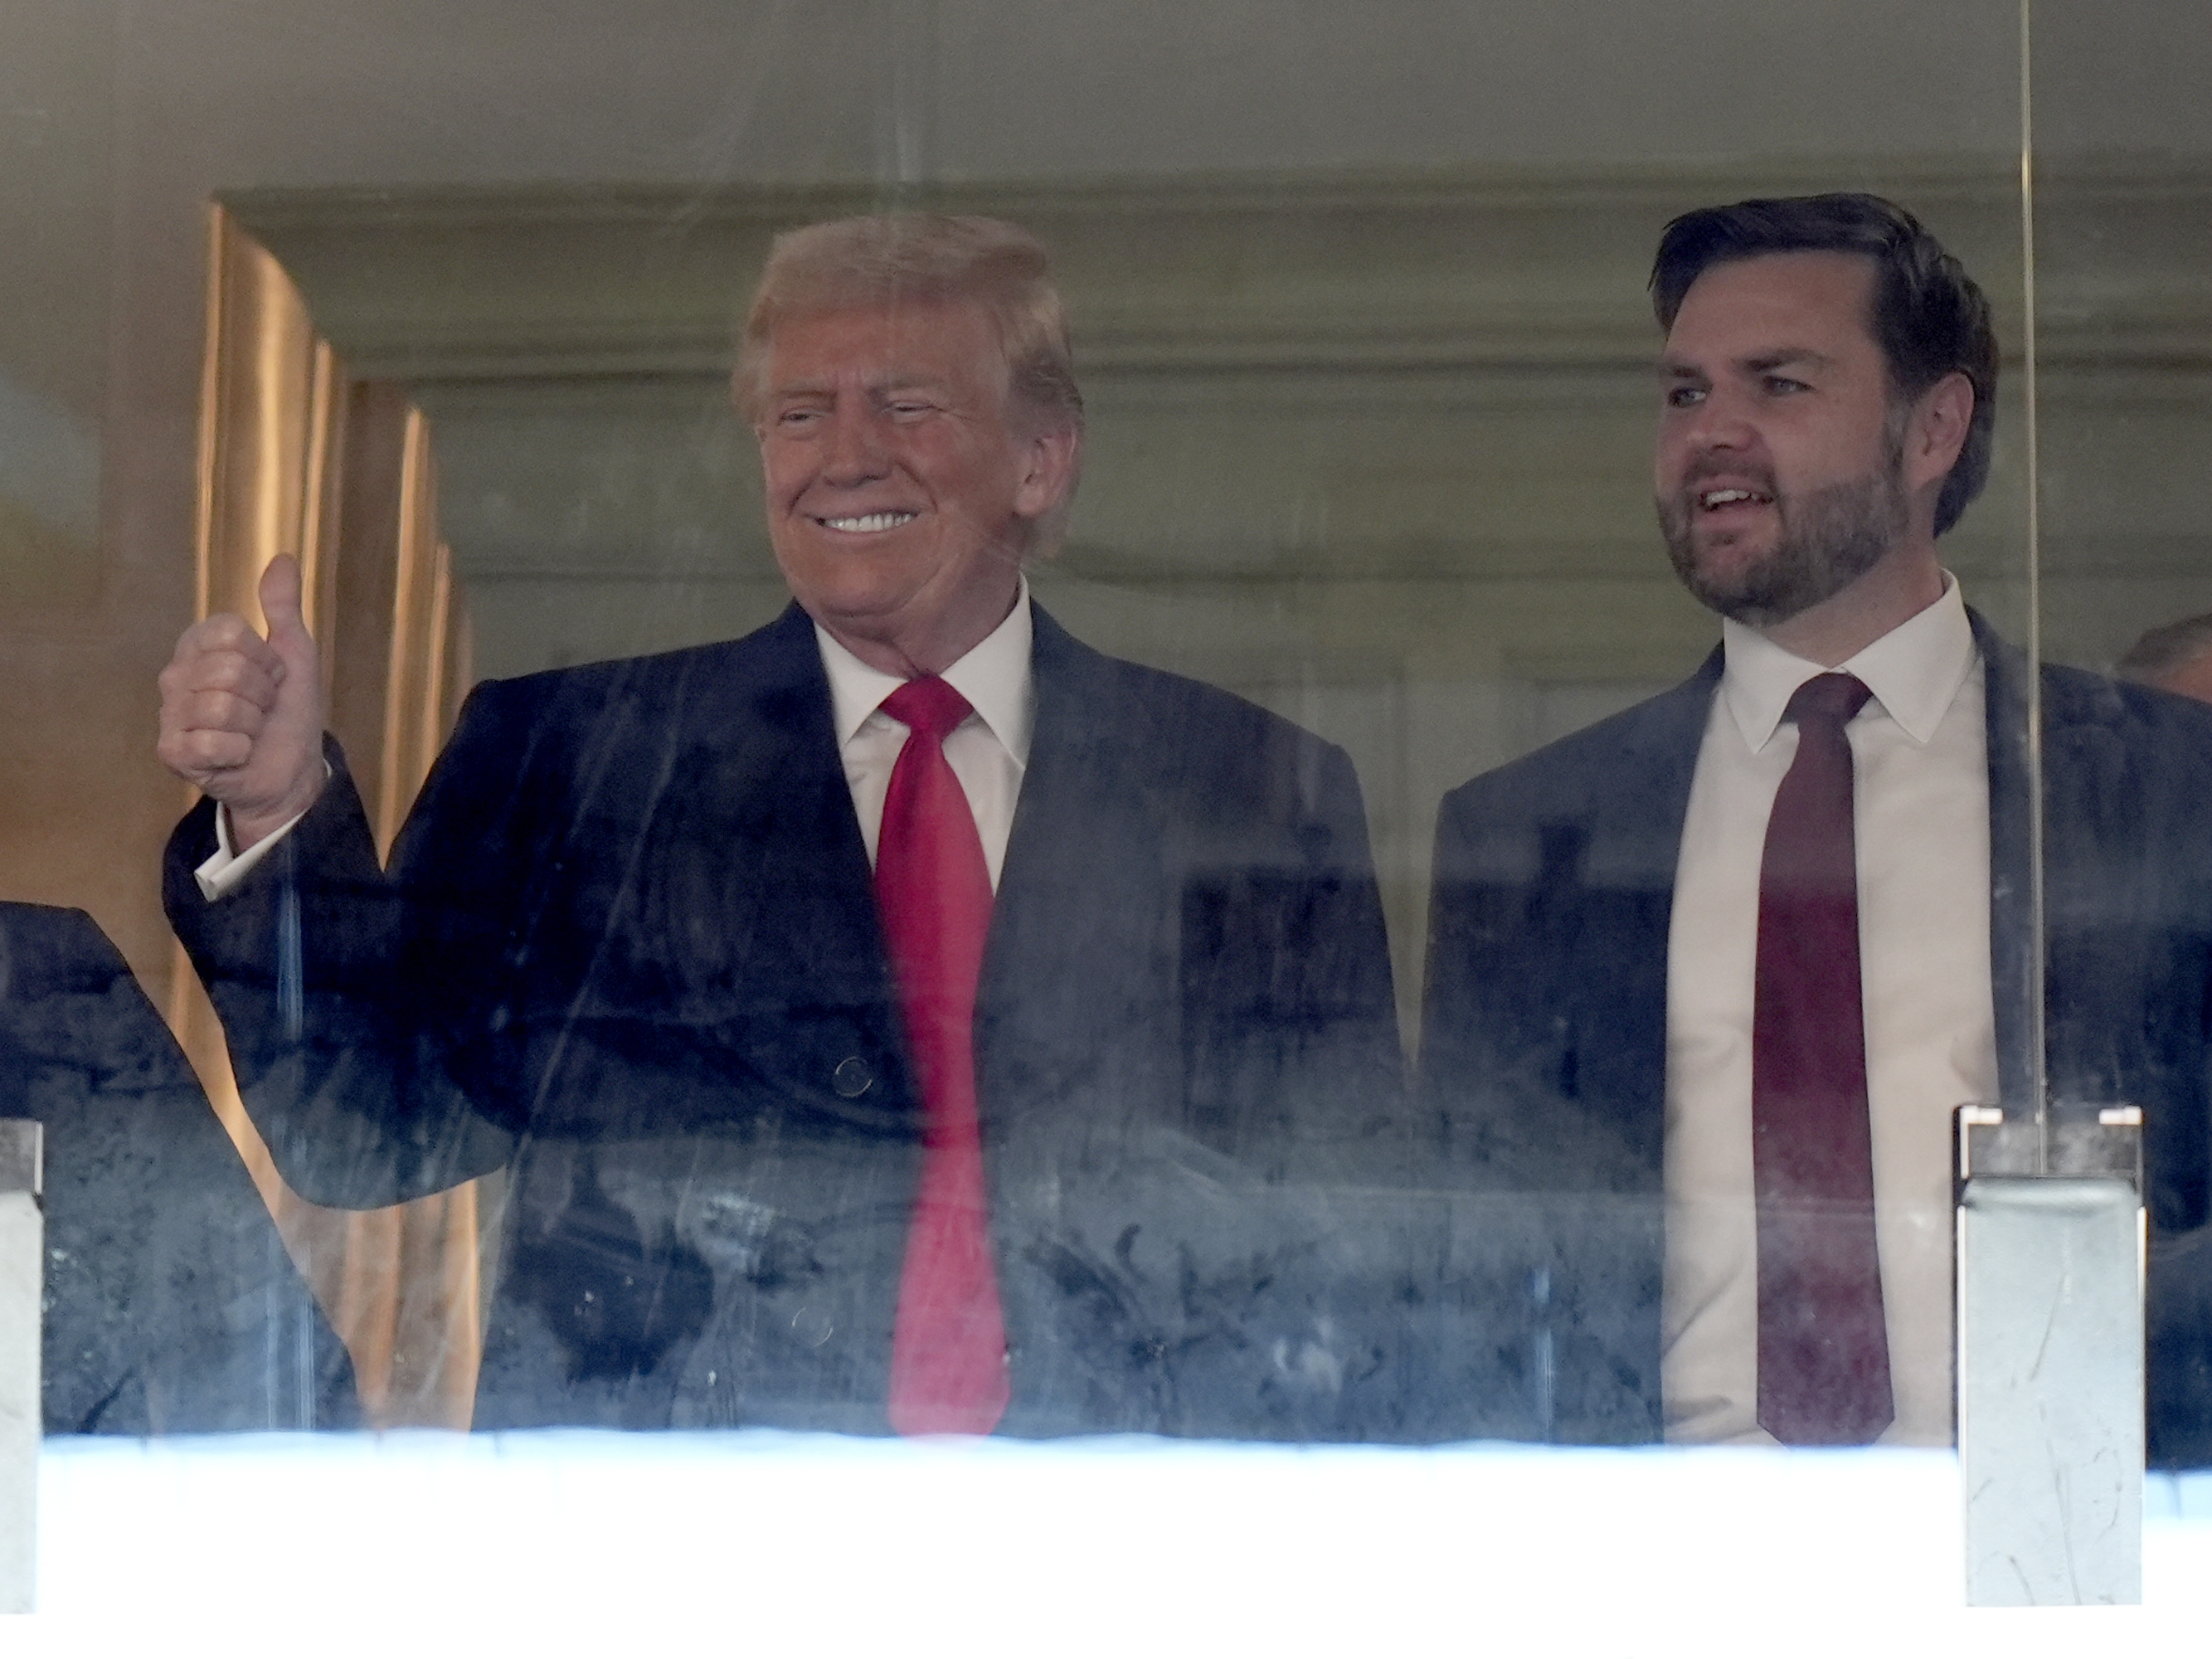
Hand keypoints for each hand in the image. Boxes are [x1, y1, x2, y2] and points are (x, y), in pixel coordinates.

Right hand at [157, 555, 327, 851]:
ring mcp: (170, 714)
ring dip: (253, 724)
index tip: (272, 677)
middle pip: (230, 670)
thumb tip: (284, 558)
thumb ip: (283, 607)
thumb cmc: (288, 711)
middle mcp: (176, 675)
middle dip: (263, 694)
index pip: (230, 632)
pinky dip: (239, 751)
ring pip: (224, 706)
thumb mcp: (294, 653)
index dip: (266, 659)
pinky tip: (235, 754)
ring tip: (250, 731)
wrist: (292, 769)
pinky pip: (213, 742)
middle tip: (262, 709)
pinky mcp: (172, 752)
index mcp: (199, 646)